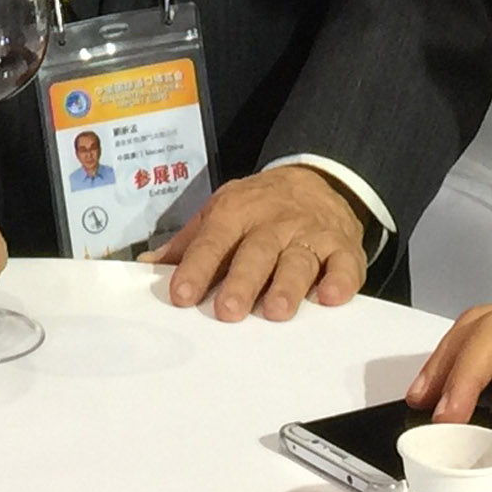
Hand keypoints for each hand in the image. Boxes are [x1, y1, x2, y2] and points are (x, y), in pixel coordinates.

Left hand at [150, 164, 367, 321]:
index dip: (197, 268)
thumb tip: (146, 266)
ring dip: (288, 285)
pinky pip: (344, 264)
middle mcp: (273, 224)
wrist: (316, 180)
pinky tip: (331, 296)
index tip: (182, 295)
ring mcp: (309, 235)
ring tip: (276, 311)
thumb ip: (188, 243)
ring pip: (298, 260)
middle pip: (257, 252)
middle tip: (229, 311)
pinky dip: (341, 280)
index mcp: (236, 214)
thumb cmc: (259, 207)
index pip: (213, 242)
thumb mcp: (220, 212)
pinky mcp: (342, 248)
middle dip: (242, 281)